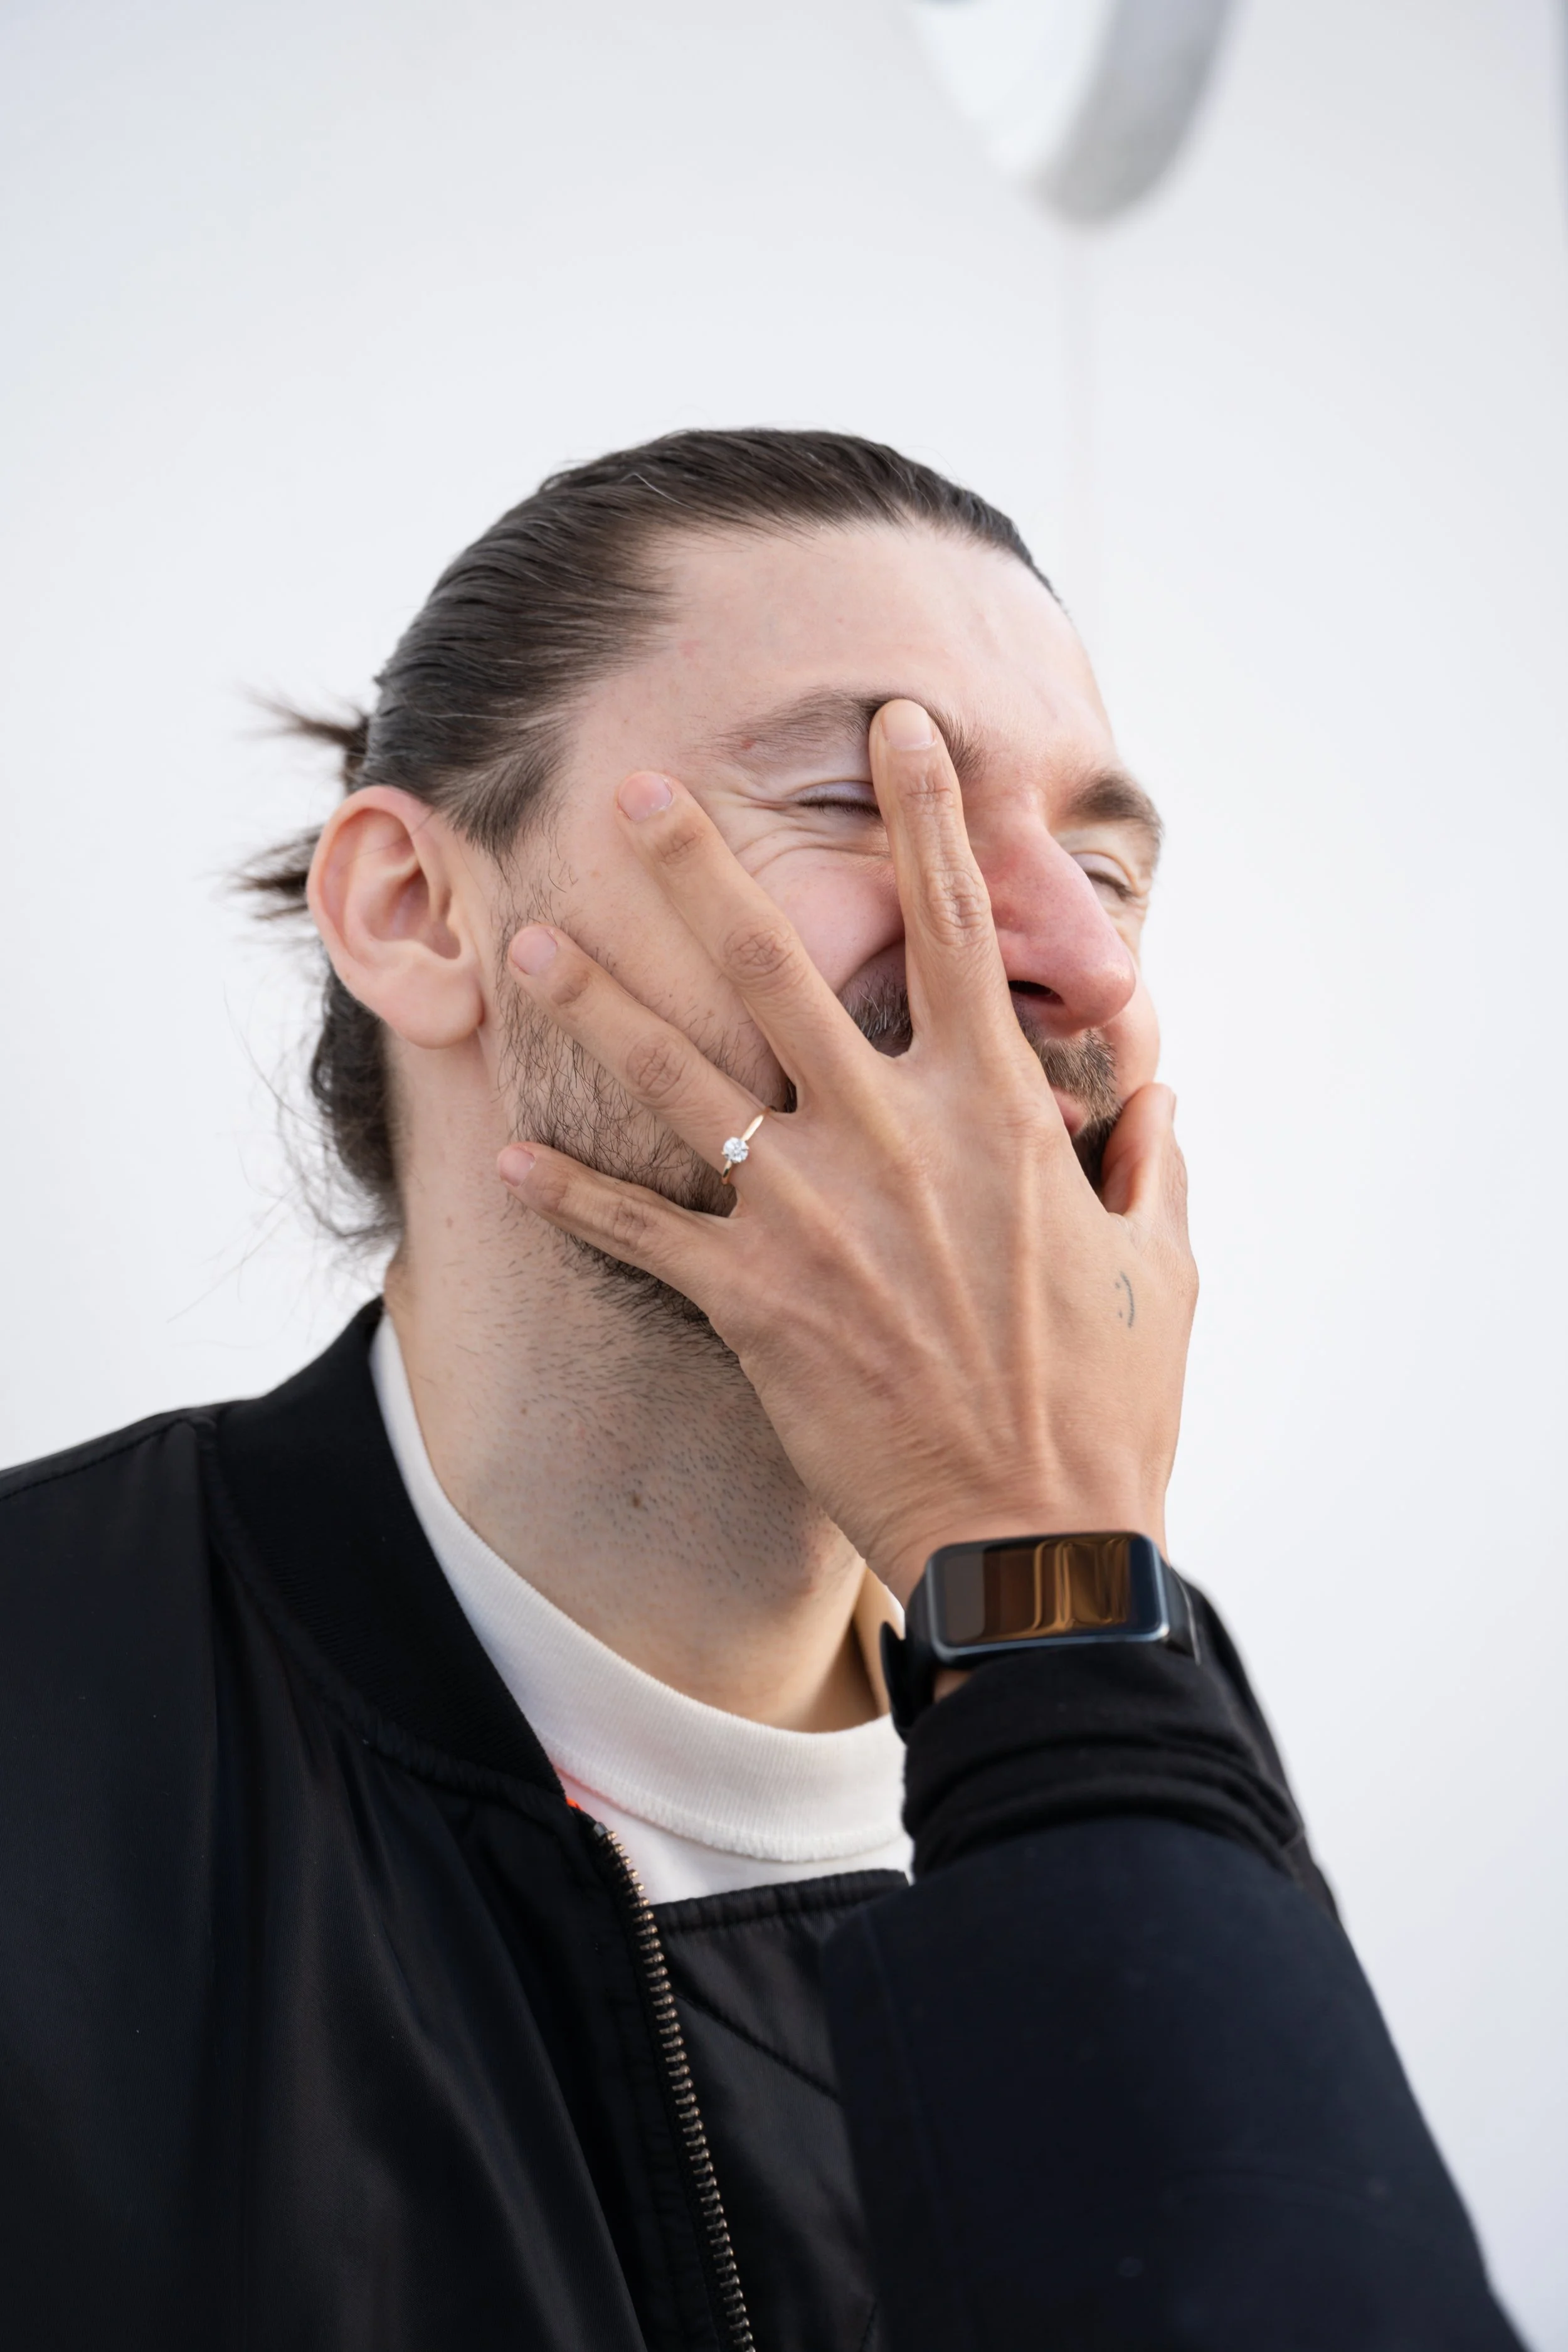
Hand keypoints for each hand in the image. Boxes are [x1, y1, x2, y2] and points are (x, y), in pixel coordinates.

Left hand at [498, 702, 1196, 1603]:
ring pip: (680, 1081)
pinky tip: (501, 1152)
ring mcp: (814, 1217)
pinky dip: (570, 1194)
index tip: (895, 726)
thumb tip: (1155, 1091)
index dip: (929, 814)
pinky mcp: (754, 1303)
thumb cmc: (1108, 1403)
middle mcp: (895, 1138)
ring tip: (523, 941)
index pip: (960, 927)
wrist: (1036, 1541)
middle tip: (634, 789)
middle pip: (781, 967)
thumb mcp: (1162, 1261)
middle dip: (700, 868)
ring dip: (597, 1005)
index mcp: (998, 1110)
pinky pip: (641, 1232)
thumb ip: (1147, 1158)